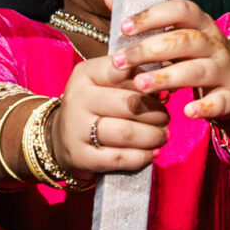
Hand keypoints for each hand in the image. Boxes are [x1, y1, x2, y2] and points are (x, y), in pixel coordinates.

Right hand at [50, 53, 169, 179]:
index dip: (150, 83)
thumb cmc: (96, 105)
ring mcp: (76, 128)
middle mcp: (78, 98)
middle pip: (131, 104)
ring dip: (153, 136)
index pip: (124, 72)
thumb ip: (134, 80)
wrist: (62, 136)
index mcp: (86, 74)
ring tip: (163, 135)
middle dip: (157, 113)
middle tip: (166, 118)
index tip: (162, 92)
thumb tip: (167, 88)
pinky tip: (152, 152)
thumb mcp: (107, 83)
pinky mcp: (80, 156)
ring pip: (127, 132)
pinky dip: (142, 156)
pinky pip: (119, 158)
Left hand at [113, 0, 229, 124]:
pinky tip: (186, 112)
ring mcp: (224, 70)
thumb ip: (144, 21)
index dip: (153, 16)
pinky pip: (219, 101)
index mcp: (200, 24)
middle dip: (149, 50)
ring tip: (140, 85)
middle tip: (119, 61)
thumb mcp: (176, 35)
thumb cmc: (196, 56)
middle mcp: (214, 44)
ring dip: (168, 77)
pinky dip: (204, 106)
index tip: (124, 27)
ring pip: (198, 70)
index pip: (181, 10)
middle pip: (184, 41)